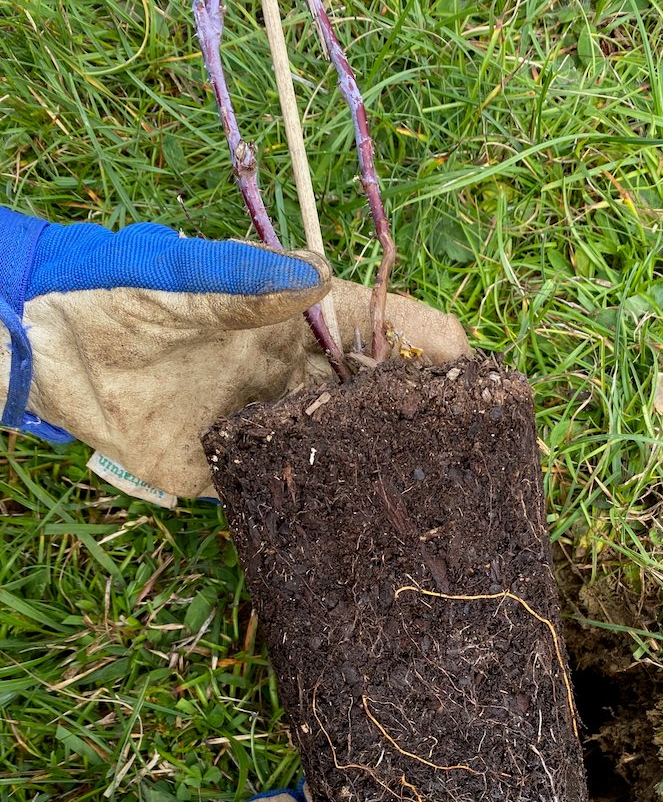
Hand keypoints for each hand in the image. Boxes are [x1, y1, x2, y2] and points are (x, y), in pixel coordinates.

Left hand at [0, 208, 468, 499]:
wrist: (55, 353)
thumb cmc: (122, 293)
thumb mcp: (185, 278)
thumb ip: (248, 281)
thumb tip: (319, 279)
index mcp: (294, 315)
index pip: (378, 321)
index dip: (425, 339)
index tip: (469, 366)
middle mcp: (293, 370)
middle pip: (372, 392)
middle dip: (418, 413)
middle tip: (465, 443)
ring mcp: (268, 422)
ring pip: (340, 445)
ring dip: (377, 465)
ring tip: (427, 493)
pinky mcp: (235, 468)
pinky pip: (288, 488)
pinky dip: (321, 503)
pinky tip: (356, 523)